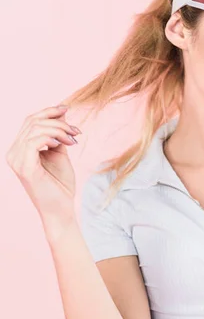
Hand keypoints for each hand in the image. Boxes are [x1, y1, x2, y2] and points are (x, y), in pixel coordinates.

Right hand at [6, 104, 80, 222]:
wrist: (60, 209)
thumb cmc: (60, 184)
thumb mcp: (59, 153)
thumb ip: (57, 135)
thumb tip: (62, 113)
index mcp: (19, 149)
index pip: (30, 121)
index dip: (48, 112)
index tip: (67, 109)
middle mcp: (13, 153)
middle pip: (32, 122)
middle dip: (57, 122)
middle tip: (76, 131)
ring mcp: (16, 160)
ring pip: (35, 129)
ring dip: (59, 130)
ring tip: (73, 140)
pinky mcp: (24, 167)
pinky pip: (34, 141)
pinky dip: (50, 137)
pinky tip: (62, 144)